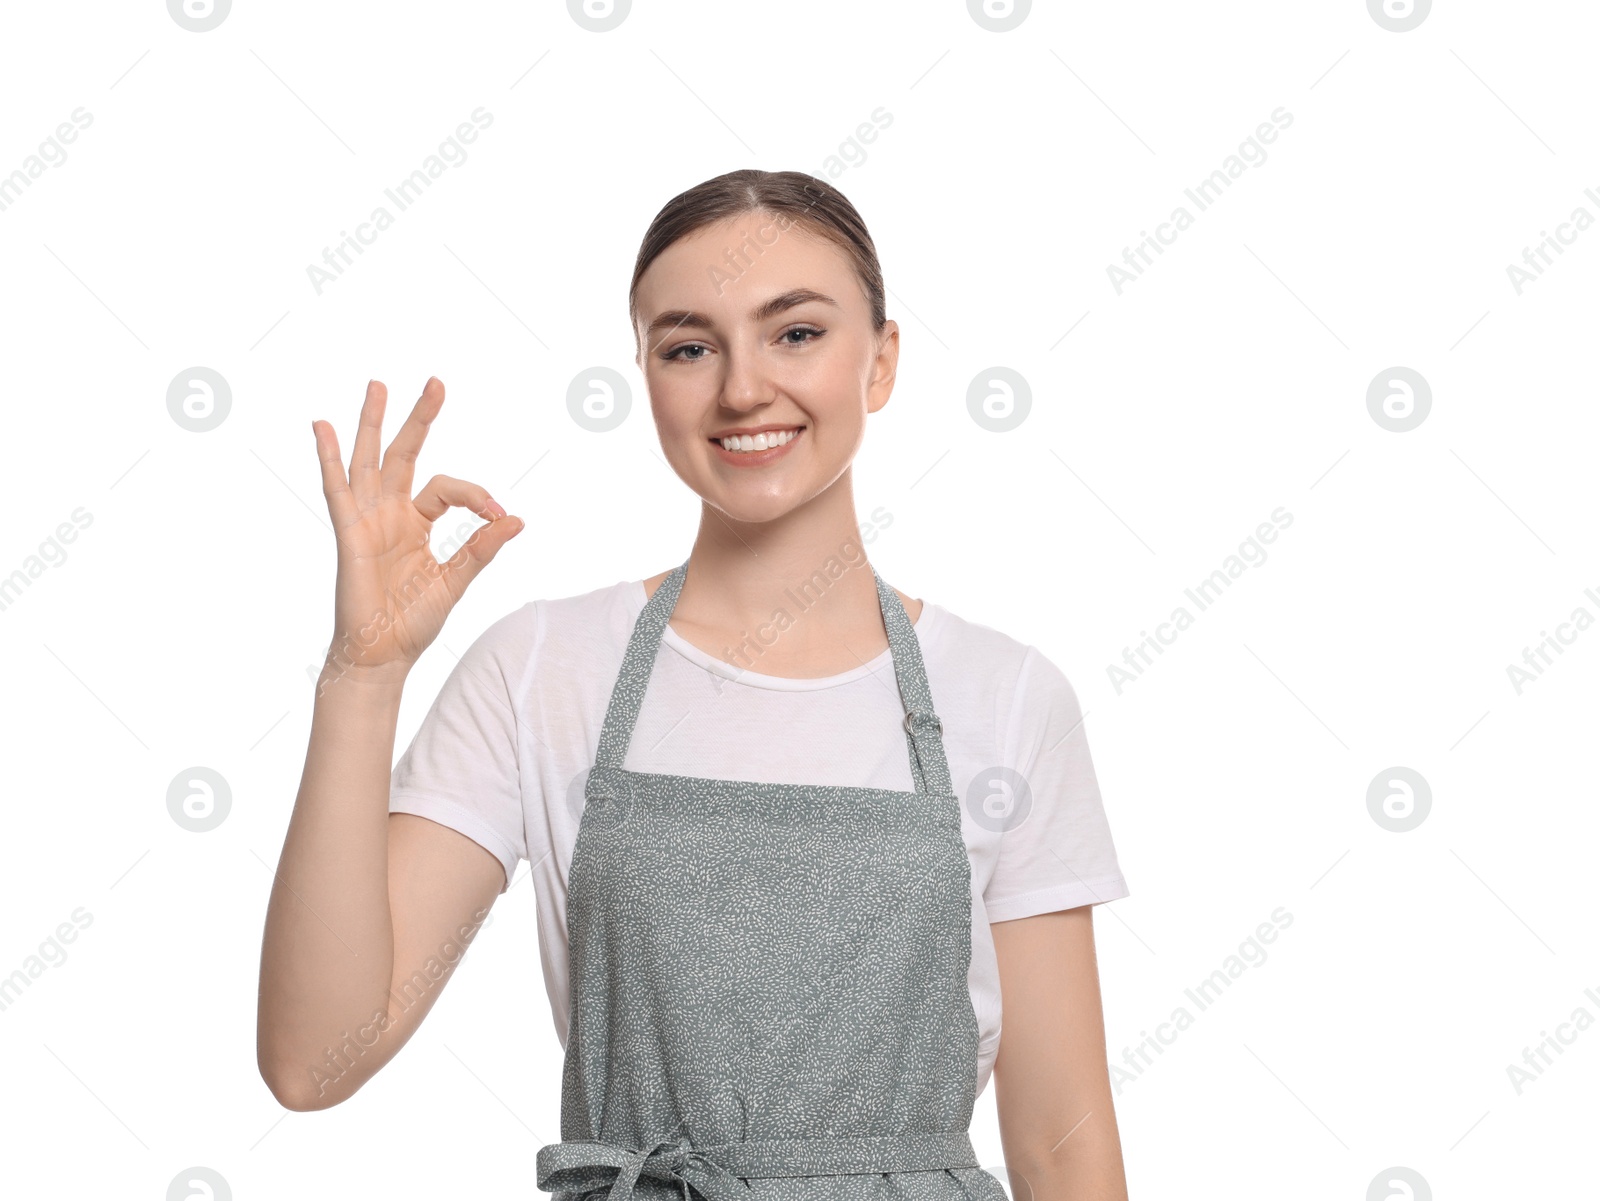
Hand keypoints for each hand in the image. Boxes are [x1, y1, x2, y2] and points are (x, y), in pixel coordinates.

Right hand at [312, 377, 522, 686]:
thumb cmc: (414, 622)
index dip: (474, 494)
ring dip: (373, 423)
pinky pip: (336, 490)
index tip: (498, 514)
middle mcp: (390, 514)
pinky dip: (328, 458)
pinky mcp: (348, 533)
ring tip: (378, 385)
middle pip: (405, 454)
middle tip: (435, 382)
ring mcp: (367, 520)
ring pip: (370, 461)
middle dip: (419, 418)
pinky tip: (322, 426)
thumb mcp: (456, 580)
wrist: (383, 654)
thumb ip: (481, 548)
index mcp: (417, 522)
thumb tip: (516, 519)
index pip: (447, 488)